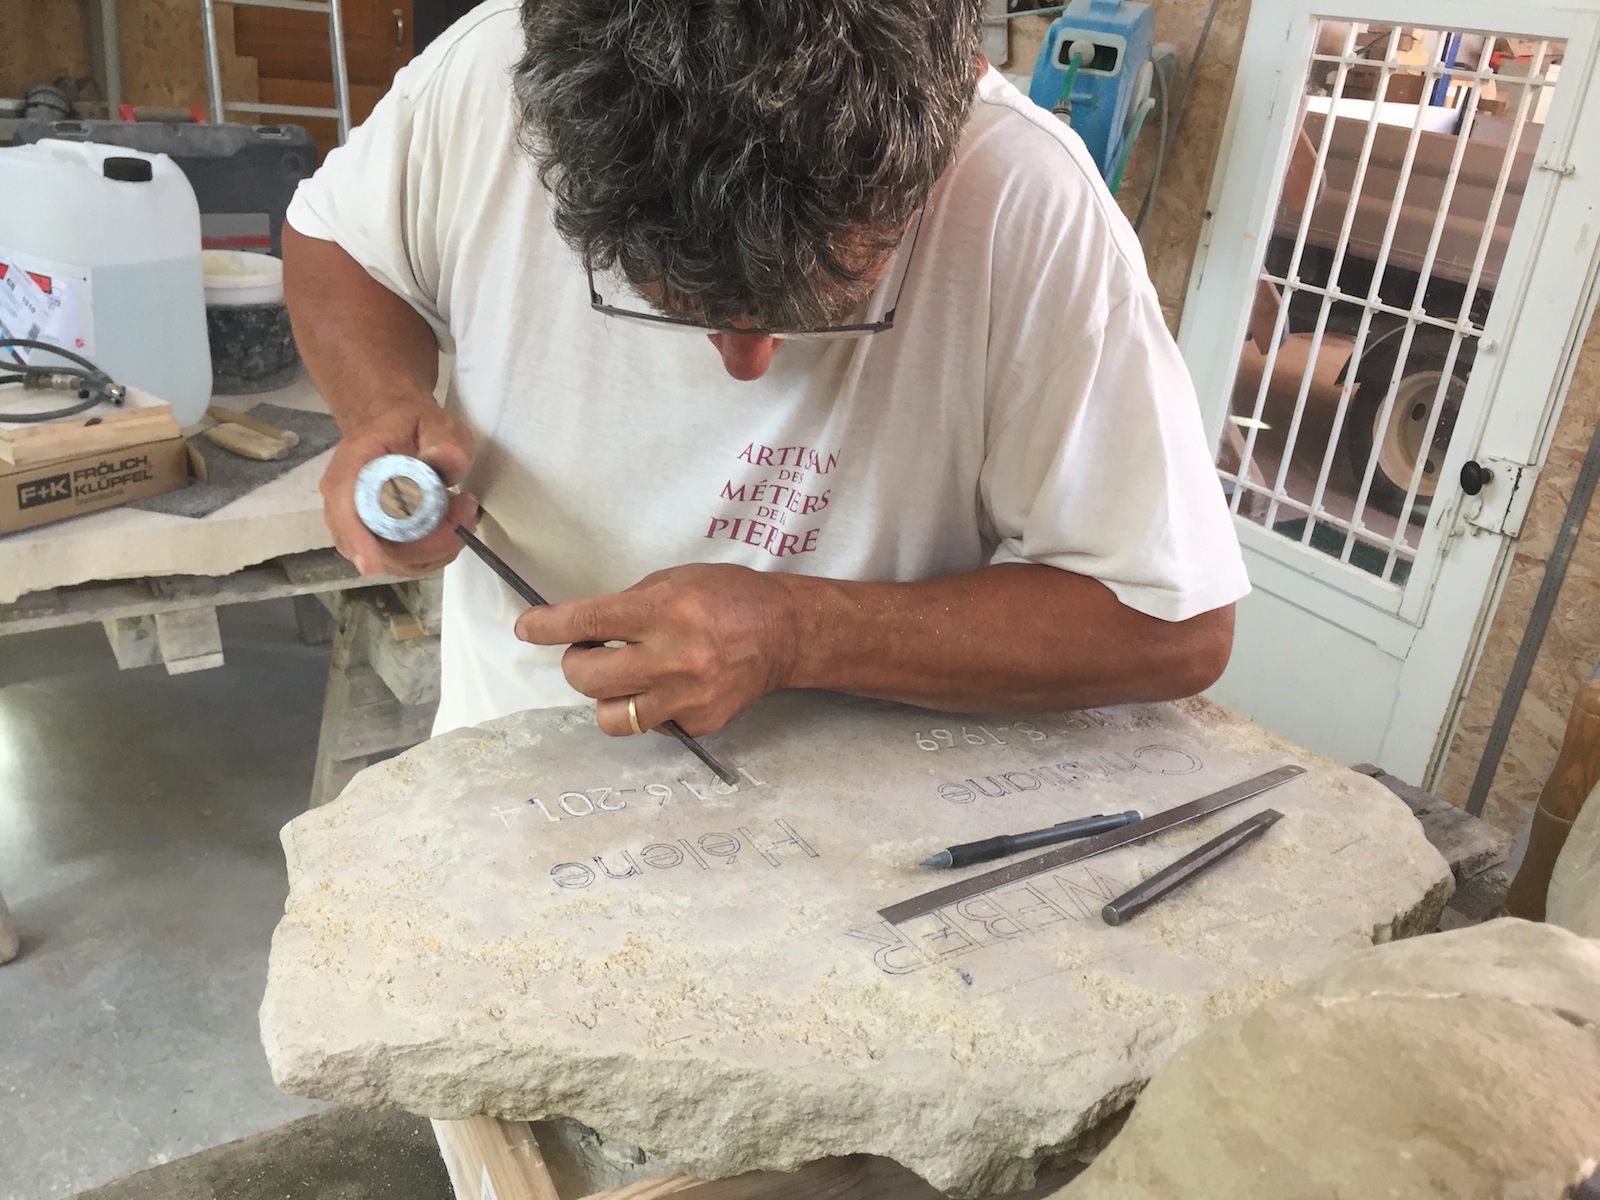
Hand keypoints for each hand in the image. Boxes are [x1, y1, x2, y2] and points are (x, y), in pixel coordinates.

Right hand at [319, 400, 478, 575]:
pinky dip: (434, 552)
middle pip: (373, 543)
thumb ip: (442, 437)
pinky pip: (404, 561)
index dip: (356, 536)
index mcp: (352, 465)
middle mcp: (344, 501)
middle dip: (426, 542)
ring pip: (393, 559)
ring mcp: (357, 526)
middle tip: (464, 512)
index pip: (345, 506)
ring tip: (462, 512)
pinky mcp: (375, 542)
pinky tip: (451, 526)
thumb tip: (444, 456)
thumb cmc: (412, 429)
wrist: (396, 436)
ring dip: (436, 547)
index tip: (371, 563)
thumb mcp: (434, 422)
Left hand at [514, 563, 802, 736]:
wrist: (785, 633)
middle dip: (576, 664)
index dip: (548, 626)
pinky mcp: (699, 722)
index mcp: (663, 611)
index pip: (587, 622)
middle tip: (590, 653)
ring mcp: (686, 696)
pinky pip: (651, 724)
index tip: (528, 628)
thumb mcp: (676, 581)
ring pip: (610, 716)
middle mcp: (672, 657)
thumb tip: (587, 629)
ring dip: (607, 695)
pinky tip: (670, 688)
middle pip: (587, 678)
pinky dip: (650, 707)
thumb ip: (631, 604)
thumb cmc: (728, 597)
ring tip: (624, 678)